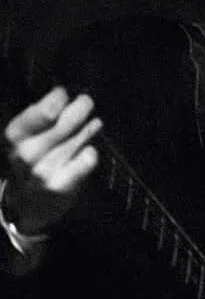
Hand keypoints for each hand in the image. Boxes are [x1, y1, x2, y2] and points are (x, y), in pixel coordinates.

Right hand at [3, 86, 101, 235]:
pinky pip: (82, 163)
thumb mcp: (30, 138)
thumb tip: (63, 93)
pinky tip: (91, 151)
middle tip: (86, 102)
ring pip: (73, 144)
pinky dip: (88, 156)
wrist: (28, 205)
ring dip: (86, 131)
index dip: (50, 102)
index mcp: (15, 137)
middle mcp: (25, 155)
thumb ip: (44, 118)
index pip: (34, 116)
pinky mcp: (58, 186)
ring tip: (95, 123)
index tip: (62, 93)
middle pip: (60, 128)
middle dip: (76, 112)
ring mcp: (41, 172)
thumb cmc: (34, 163)